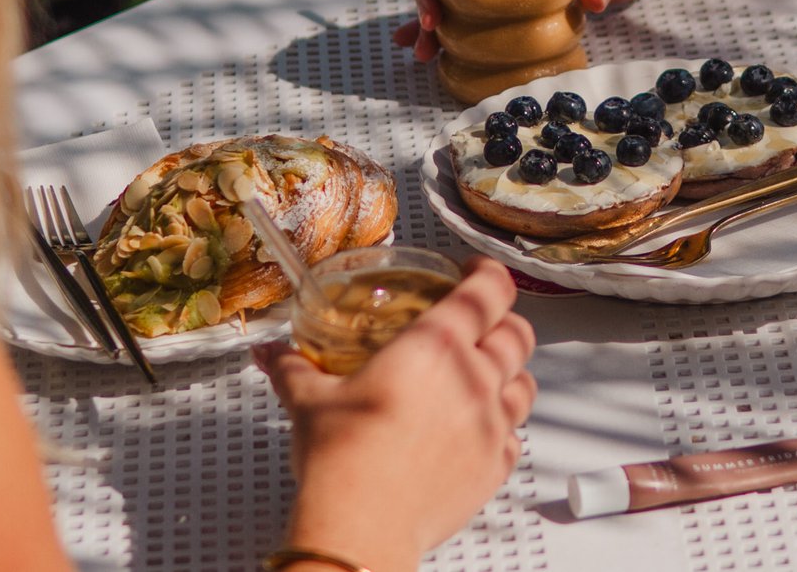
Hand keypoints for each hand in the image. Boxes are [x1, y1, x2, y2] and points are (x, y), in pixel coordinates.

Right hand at [254, 256, 536, 570]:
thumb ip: (294, 368)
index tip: (475, 271)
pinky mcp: (494, 466)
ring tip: (486, 375)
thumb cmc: (343, 459)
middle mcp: (474, 379)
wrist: (361, 526)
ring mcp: (491, 424)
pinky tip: (477, 430)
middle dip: (504, 320)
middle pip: (517, 333)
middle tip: (481, 322)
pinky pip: (514, 436)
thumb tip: (271, 352)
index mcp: (436, 346)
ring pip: (525, 384)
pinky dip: (502, 427)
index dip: (488, 273)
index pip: (489, 290)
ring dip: (510, 373)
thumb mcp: (310, 401)